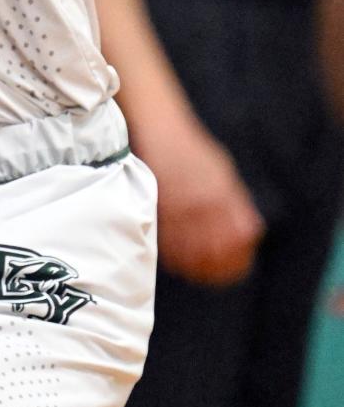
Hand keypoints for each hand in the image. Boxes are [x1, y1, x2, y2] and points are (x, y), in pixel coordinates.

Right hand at [142, 122, 265, 284]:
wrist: (162, 131)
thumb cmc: (193, 151)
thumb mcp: (223, 173)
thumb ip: (235, 202)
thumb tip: (247, 234)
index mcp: (226, 195)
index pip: (241, 238)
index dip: (240, 258)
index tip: (238, 266)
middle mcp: (206, 202)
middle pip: (217, 250)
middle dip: (218, 268)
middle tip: (215, 275)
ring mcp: (182, 206)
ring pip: (191, 251)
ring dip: (195, 266)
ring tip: (196, 272)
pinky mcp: (159, 208)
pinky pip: (169, 243)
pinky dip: (175, 256)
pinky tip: (178, 260)